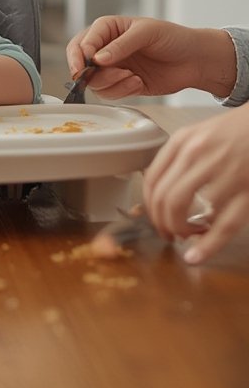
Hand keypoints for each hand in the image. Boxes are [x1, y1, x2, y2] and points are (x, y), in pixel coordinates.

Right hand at [66, 16, 235, 99]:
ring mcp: (113, 68)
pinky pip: (109, 94)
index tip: (86, 64)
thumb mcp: (147, 33)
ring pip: (94, 82)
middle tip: (100, 76)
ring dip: (111, 82)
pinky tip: (138, 82)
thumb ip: (121, 45)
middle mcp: (106, 49)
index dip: (80, 54)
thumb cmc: (173, 38)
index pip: (82, 42)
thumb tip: (98, 58)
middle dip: (89, 73)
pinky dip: (121, 91)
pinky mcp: (122, 85)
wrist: (195, 60)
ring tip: (131, 76)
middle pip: (81, 64)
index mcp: (108, 29)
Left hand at [143, 104, 248, 263]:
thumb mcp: (201, 134)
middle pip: (163, 197)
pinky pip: (222, 225)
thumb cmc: (236, 131)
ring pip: (182, 209)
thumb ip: (180, 158)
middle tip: (168, 233)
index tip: (154, 218)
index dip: (149, 206)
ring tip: (187, 235)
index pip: (151, 179)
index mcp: (183, 140)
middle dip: (161, 223)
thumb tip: (161, 192)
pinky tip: (197, 256)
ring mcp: (222, 171)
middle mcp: (197, 153)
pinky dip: (207, 245)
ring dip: (179, 230)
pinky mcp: (246, 190)